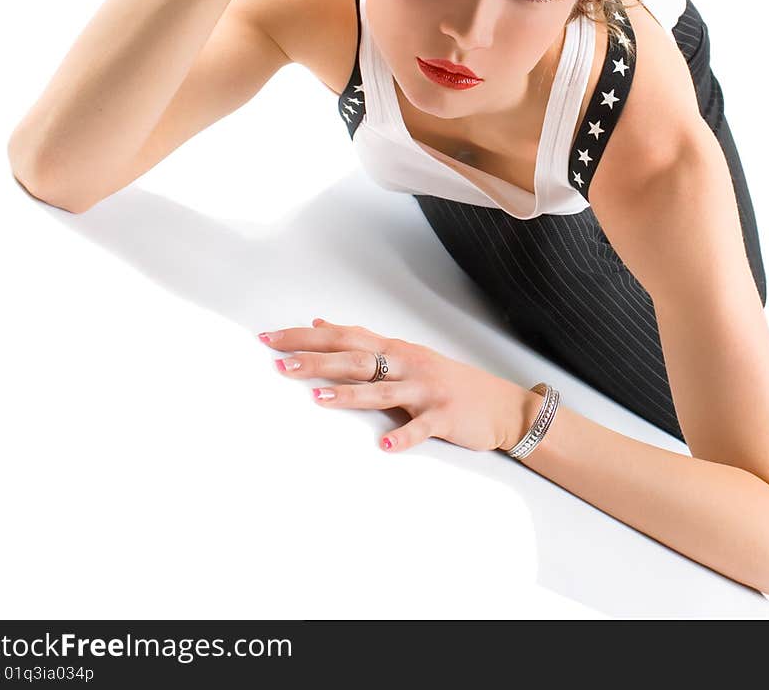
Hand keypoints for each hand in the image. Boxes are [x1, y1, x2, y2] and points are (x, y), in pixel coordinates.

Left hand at [258, 317, 533, 453]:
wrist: (499, 404)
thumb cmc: (443, 380)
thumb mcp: (401, 354)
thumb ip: (362, 340)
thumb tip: (320, 322)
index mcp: (393, 349)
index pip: (343, 336)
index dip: (305, 336)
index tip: (269, 338)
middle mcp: (406, 364)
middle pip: (356, 358)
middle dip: (317, 361)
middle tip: (280, 364)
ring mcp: (426, 390)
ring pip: (383, 390)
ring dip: (349, 395)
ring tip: (317, 399)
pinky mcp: (445, 416)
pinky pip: (423, 428)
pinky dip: (405, 436)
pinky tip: (385, 446)